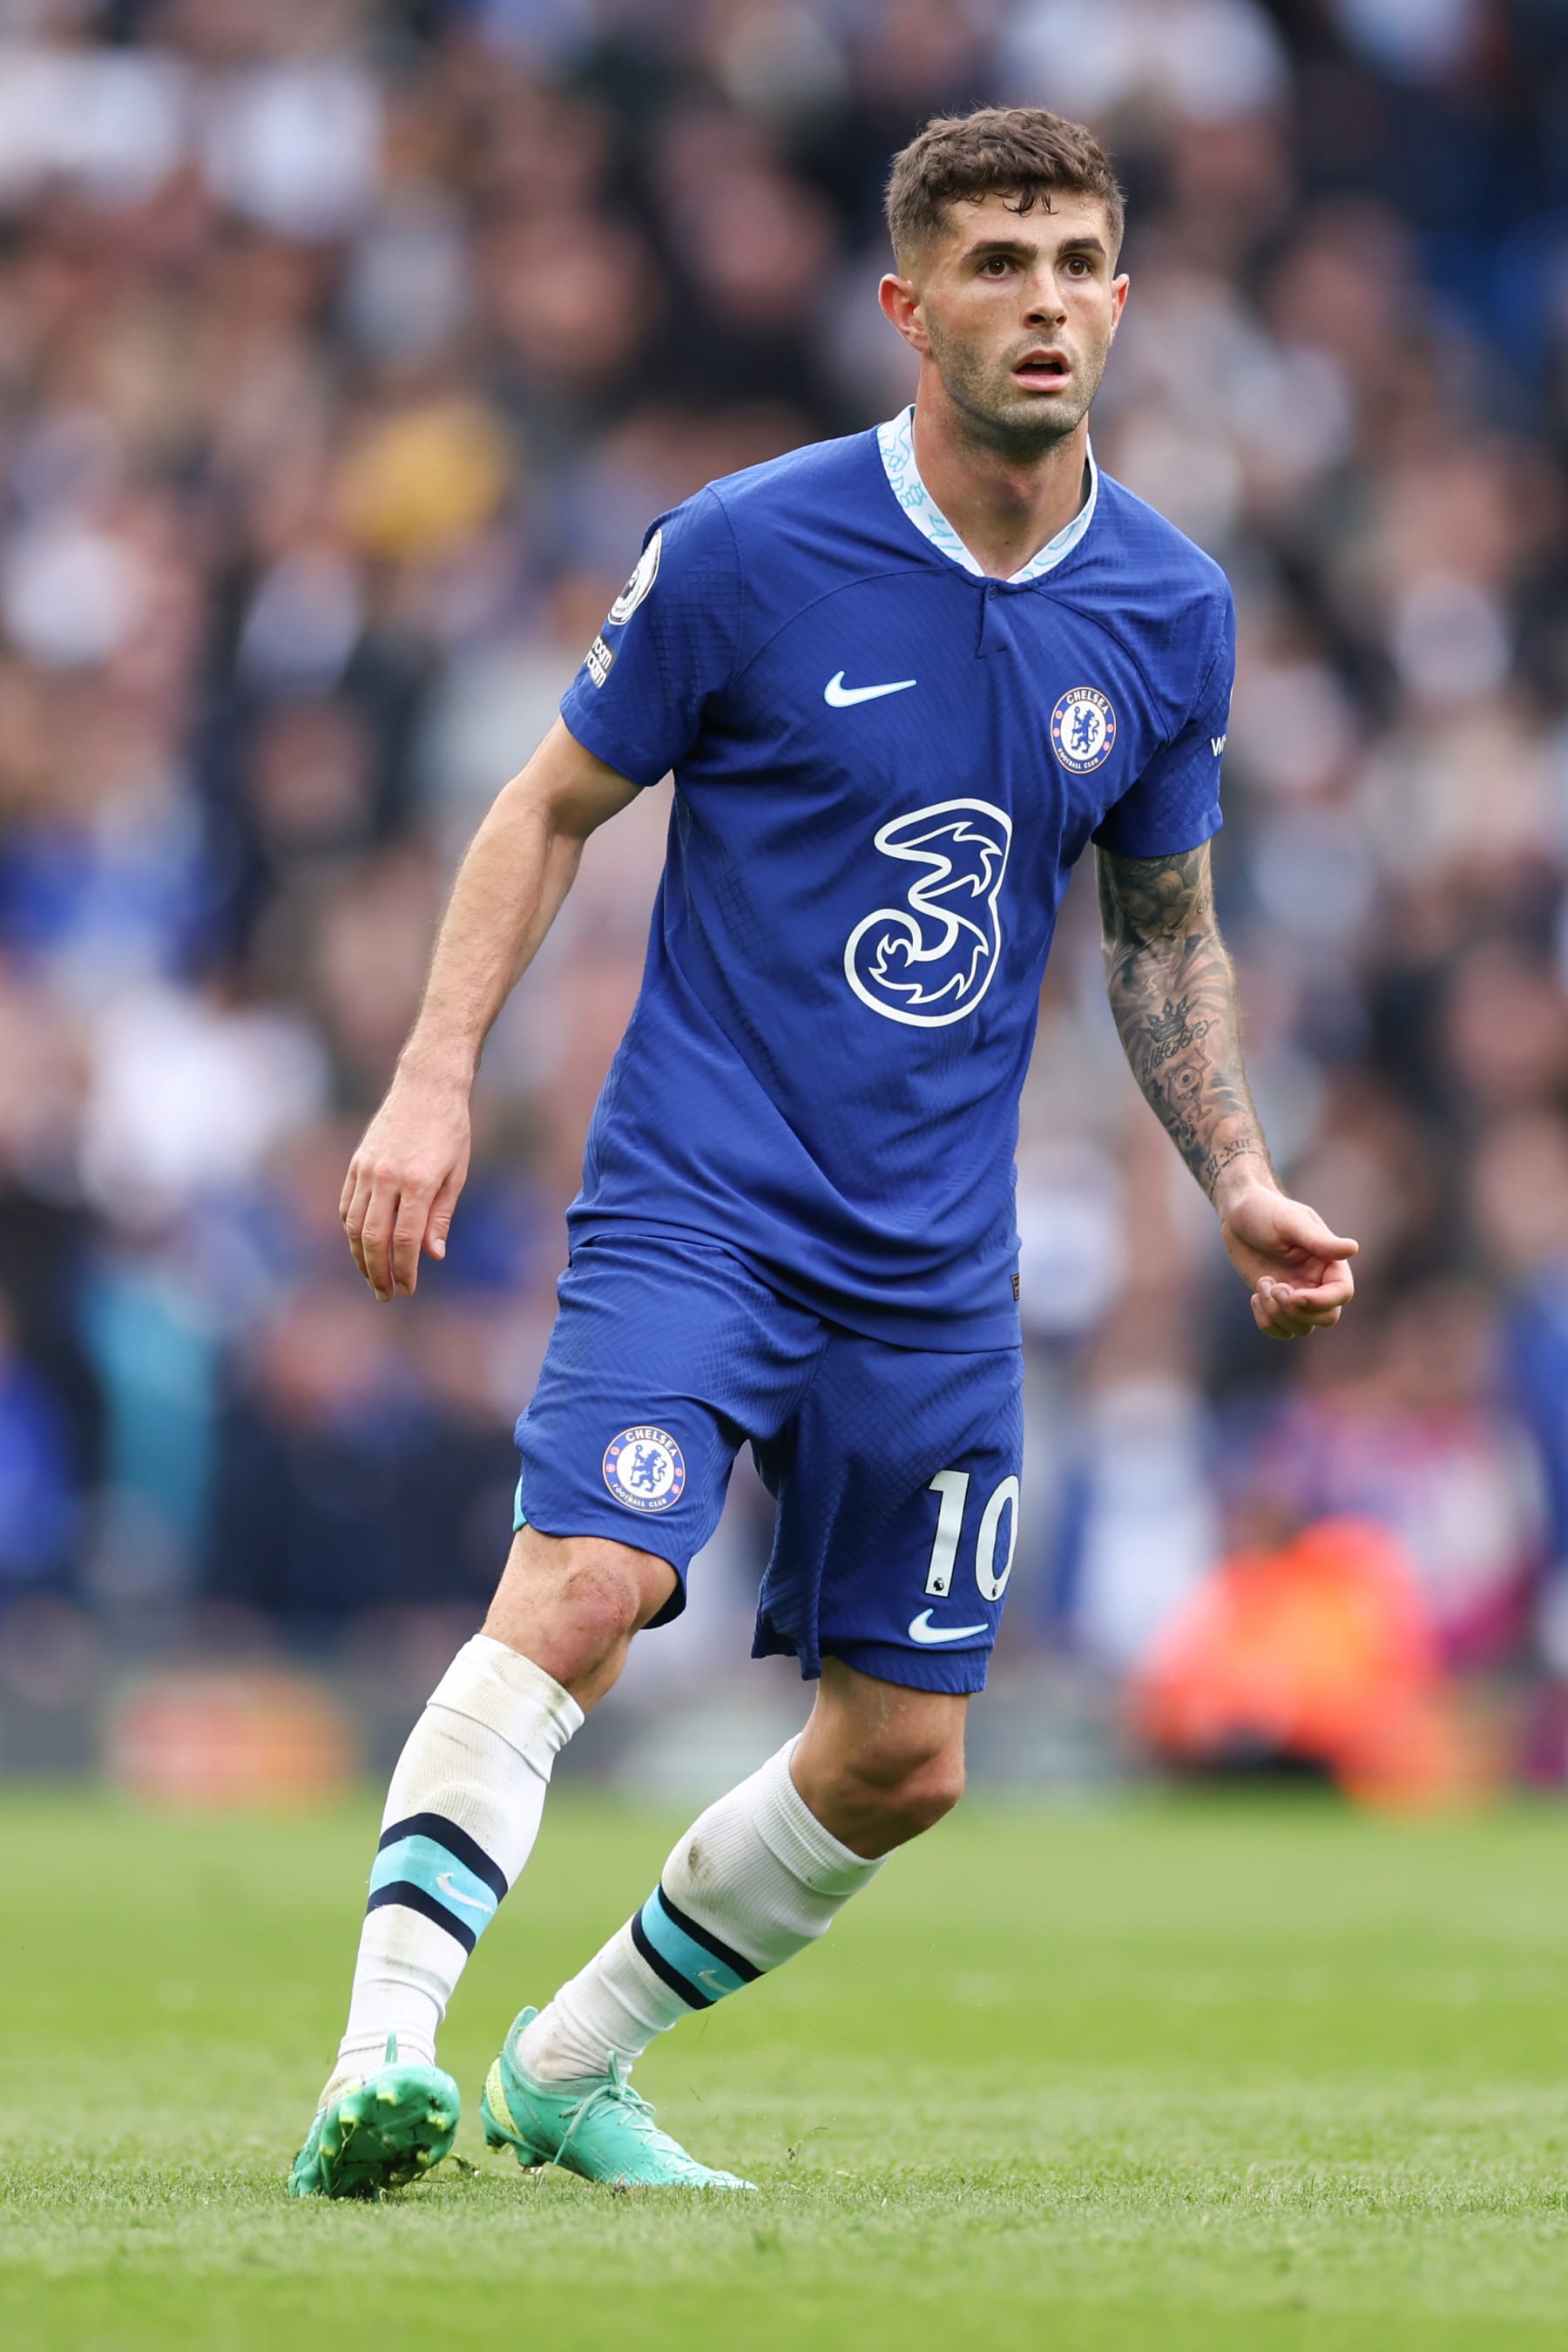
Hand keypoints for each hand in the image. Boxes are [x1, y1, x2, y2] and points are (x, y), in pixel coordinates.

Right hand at [340, 1069, 471, 1301]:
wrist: (426, 1086)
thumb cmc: (450, 1130)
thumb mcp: (457, 1174)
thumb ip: (441, 1216)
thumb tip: (432, 1255)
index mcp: (418, 1182)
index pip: (405, 1240)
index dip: (405, 1270)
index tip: (407, 1289)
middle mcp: (387, 1177)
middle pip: (373, 1238)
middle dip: (378, 1273)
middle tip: (385, 1295)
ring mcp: (367, 1169)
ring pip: (353, 1225)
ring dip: (359, 1257)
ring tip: (371, 1277)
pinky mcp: (356, 1163)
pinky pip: (346, 1205)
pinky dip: (350, 1230)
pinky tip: (360, 1246)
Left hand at [1217, 1178, 1357, 1340]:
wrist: (1238, 1214)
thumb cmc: (1266, 1211)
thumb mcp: (1291, 1223)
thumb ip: (1319, 1241)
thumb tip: (1353, 1249)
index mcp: (1329, 1262)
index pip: (1342, 1293)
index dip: (1322, 1301)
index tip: (1295, 1295)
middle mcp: (1318, 1282)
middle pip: (1326, 1318)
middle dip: (1298, 1311)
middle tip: (1274, 1287)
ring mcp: (1297, 1295)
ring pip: (1302, 1328)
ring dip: (1278, 1314)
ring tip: (1263, 1284)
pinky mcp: (1276, 1303)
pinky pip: (1281, 1330)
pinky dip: (1267, 1322)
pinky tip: (1255, 1297)